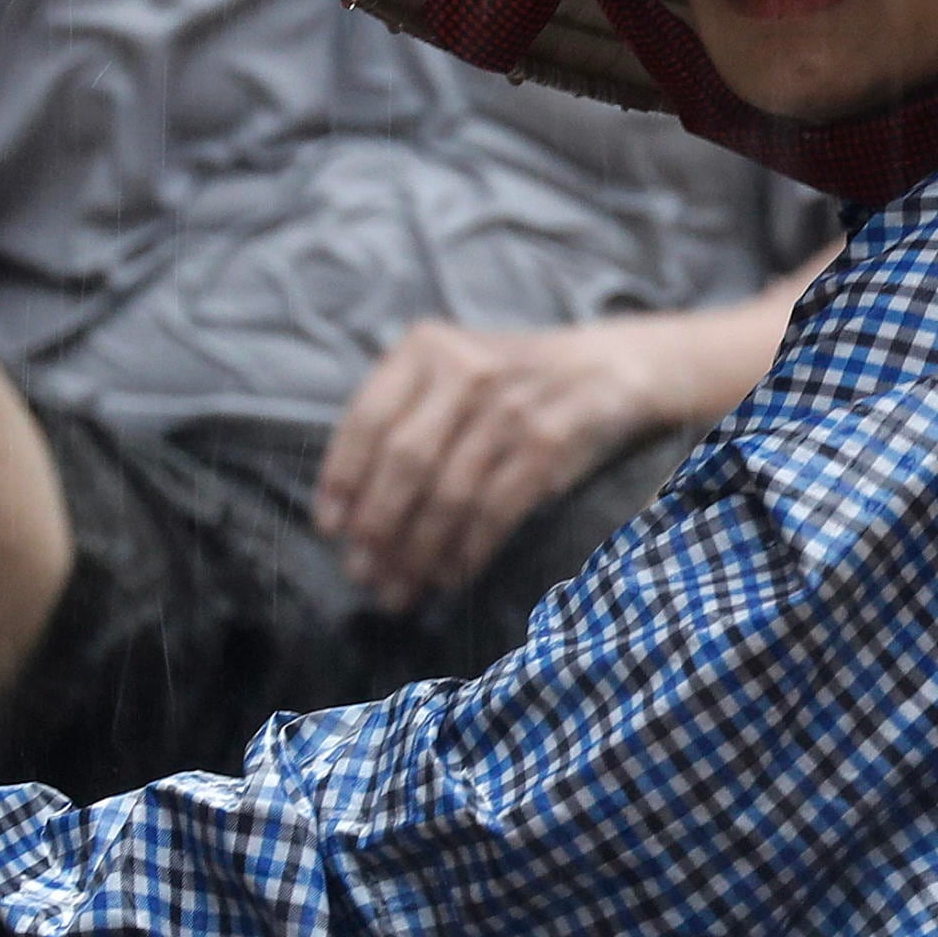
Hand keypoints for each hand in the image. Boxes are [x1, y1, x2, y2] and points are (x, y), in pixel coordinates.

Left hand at [312, 319, 668, 611]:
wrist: (606, 369)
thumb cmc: (509, 384)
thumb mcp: (450, 374)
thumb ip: (402, 420)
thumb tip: (350, 512)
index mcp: (426, 349)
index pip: (367, 420)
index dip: (342, 480)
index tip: (331, 528)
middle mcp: (466, 370)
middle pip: (404, 463)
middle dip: (378, 527)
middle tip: (364, 572)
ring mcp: (510, 407)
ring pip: (448, 495)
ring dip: (420, 552)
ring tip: (403, 587)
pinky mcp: (548, 443)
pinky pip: (494, 511)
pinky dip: (466, 551)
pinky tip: (451, 575)